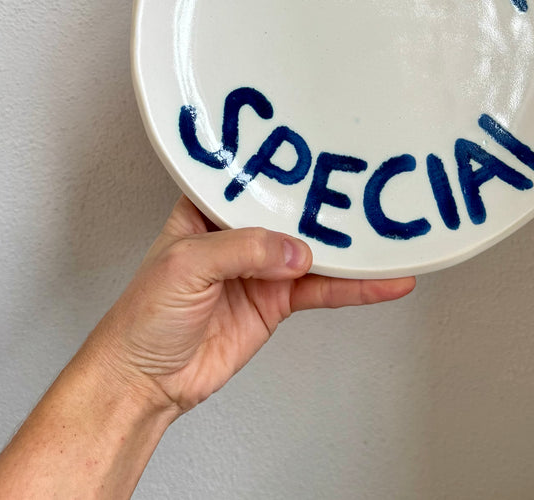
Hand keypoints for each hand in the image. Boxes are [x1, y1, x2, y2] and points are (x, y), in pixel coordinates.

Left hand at [86, 196, 415, 415]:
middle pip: (293, 211)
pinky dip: (354, 288)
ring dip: (351, 250)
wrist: (145, 382)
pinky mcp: (278, 301)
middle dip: (328, 203)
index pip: (254, 178)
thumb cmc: (143, 315)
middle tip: (370, 191)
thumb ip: (241, 250)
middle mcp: (239, 233)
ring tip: (390, 242)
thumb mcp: (185, 266)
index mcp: (209, 209)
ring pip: (315, 250)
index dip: (286, 165)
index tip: (325, 152)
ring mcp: (262, 268)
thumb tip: (296, 251)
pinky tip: (381, 283)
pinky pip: (322, 290)